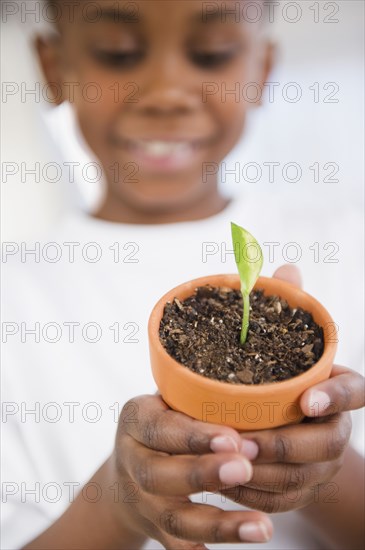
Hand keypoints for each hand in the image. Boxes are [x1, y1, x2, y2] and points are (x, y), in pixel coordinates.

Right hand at [111, 394, 273, 548]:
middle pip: (158, 475)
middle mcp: (132, 461)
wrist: (128, 466)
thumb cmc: (164, 418)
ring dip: (219, 524)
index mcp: (135, 420)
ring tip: (262, 527)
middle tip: (246, 468)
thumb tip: (254, 383)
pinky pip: (178, 547)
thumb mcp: (168, 397)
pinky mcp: (156, 528)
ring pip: (174, 519)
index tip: (233, 437)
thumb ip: (196, 392)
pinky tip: (240, 546)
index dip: (194, 436)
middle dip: (203, 474)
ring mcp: (142, 501)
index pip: (160, 428)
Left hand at [216, 265, 364, 513]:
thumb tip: (286, 269)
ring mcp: (320, 464)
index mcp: (336, 389)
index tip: (307, 400)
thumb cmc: (280, 375)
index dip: (335, 397)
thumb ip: (288, 310)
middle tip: (243, 441)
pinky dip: (253, 496)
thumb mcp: (282, 341)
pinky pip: (281, 502)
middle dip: (284, 446)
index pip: (355, 391)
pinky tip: (224, 484)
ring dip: (262, 474)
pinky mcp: (301, 489)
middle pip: (325, 444)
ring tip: (224, 462)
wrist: (282, 425)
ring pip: (301, 479)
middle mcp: (334, 428)